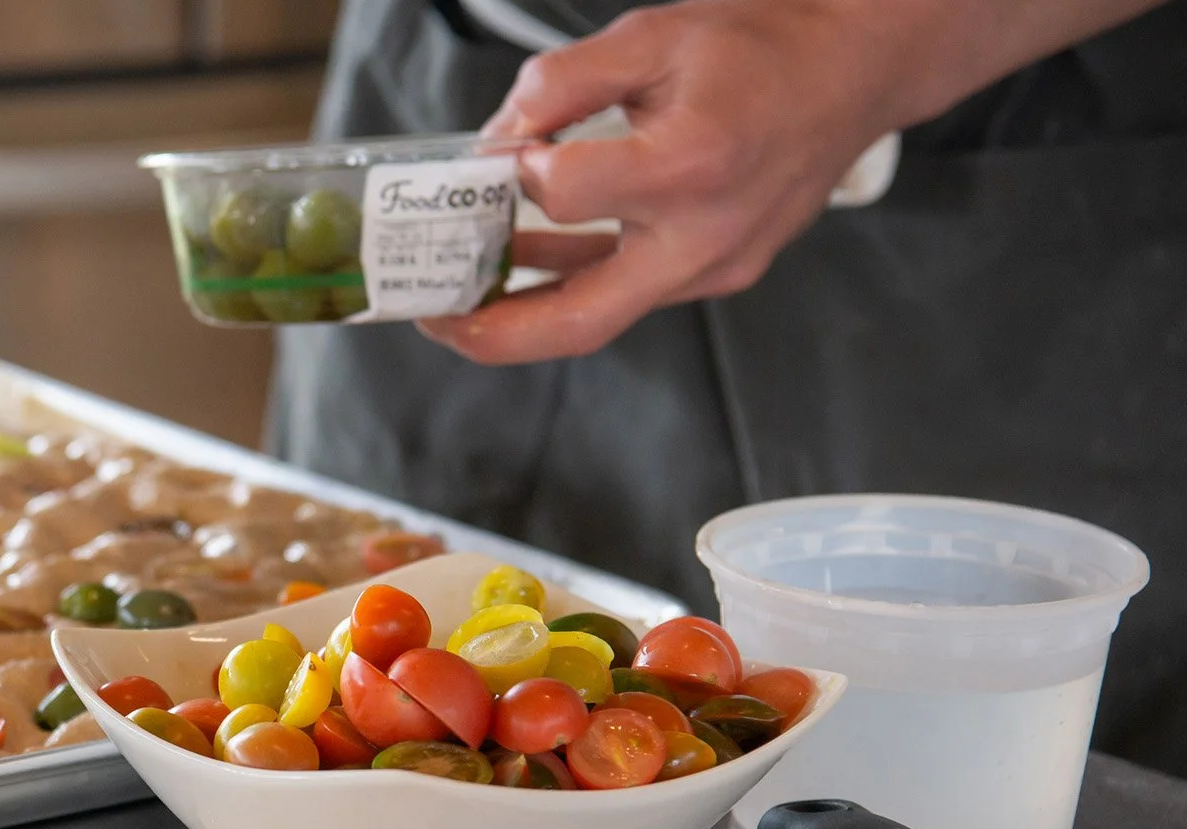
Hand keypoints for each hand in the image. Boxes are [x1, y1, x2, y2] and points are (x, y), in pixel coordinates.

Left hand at [420, 0, 901, 364]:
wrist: (855, 70)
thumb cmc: (759, 47)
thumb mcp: (651, 35)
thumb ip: (562, 84)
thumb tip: (496, 141)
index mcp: (689, 164)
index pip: (565, 195)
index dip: (519, 172)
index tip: (506, 148)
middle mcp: (704, 234)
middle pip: (581, 319)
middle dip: (494, 333)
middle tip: (431, 319)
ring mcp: (716, 266)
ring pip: (602, 315)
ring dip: (525, 315)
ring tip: (459, 300)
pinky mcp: (719, 274)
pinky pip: (630, 292)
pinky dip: (573, 283)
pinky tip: (526, 263)